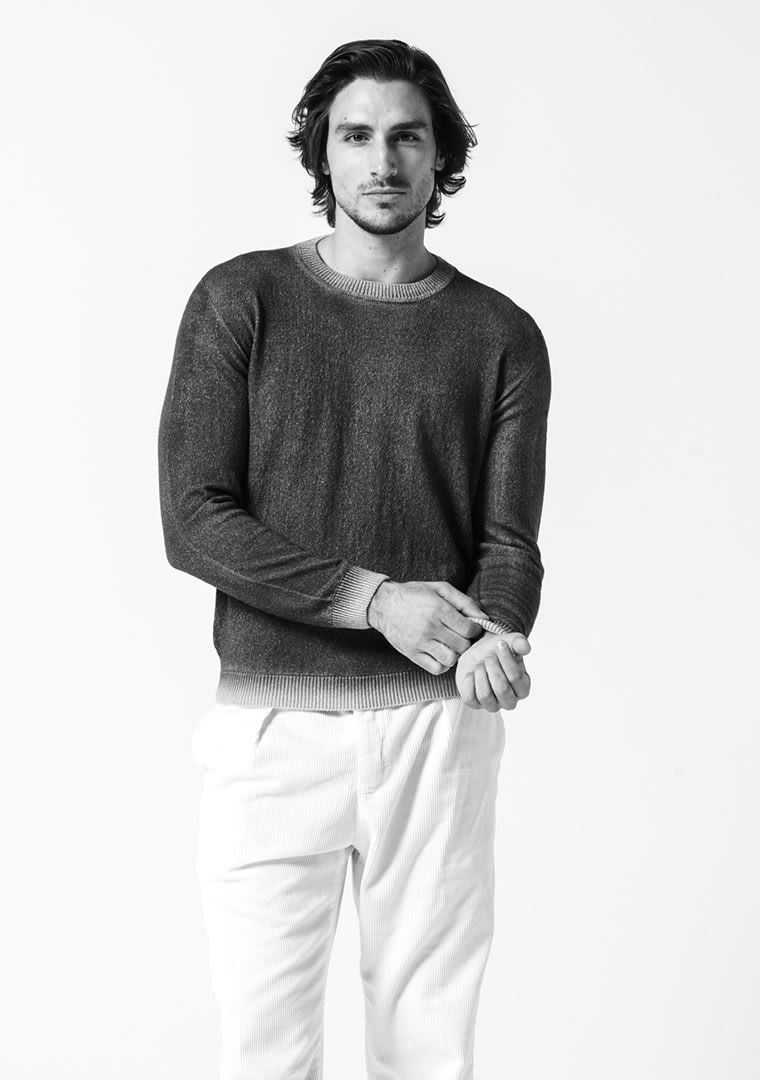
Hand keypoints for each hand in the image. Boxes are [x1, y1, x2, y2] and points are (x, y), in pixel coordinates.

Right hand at [367, 579, 489, 674]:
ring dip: (455, 654)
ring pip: (451, 659)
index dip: (476, 630)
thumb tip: (484, 617)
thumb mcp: (440, 589)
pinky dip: (443, 664)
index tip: (472, 628)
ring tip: (451, 645)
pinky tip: (441, 653)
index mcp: (438, 609)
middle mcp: (430, 627)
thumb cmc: (414, 594)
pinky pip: (436, 668)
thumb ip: (464, 601)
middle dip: (467, 641)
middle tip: (462, 636)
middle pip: (462, 645)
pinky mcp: (412, 654)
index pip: (469, 629)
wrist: (383, 604)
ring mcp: (420, 643)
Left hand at [455, 630, 531, 711]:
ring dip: (480, 674)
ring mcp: (492, 704)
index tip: (500, 644)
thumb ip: (519, 643)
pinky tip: (471, 673)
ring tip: (480, 665)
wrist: (478, 655)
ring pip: (485, 695)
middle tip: (489, 656)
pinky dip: (468, 682)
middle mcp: (510, 700)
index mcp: (523, 687)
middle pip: (501, 689)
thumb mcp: (510, 643)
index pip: (516, 677)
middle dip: (492, 668)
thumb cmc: (497, 652)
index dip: (506, 659)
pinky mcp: (474, 704)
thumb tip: (525, 647)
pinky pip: (469, 698)